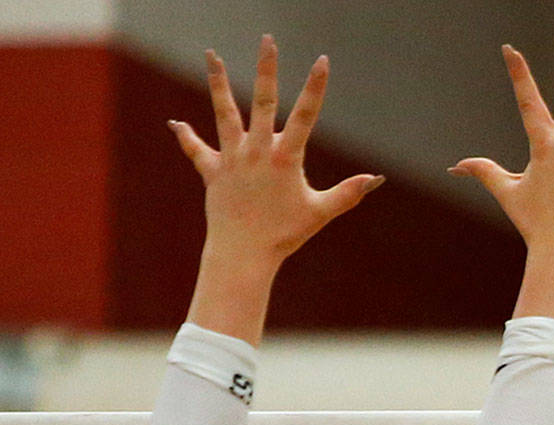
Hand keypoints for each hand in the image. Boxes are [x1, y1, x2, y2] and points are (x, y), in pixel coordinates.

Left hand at [169, 37, 383, 265]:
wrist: (243, 253)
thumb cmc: (285, 235)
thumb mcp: (320, 212)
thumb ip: (348, 193)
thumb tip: (377, 179)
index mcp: (286, 158)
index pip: (306, 115)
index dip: (315, 87)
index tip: (322, 61)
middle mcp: (257, 151)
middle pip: (263, 101)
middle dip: (267, 69)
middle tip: (268, 41)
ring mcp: (232, 158)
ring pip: (225, 113)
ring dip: (219, 83)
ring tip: (212, 56)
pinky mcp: (212, 171)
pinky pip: (197, 151)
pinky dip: (187, 138)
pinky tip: (176, 124)